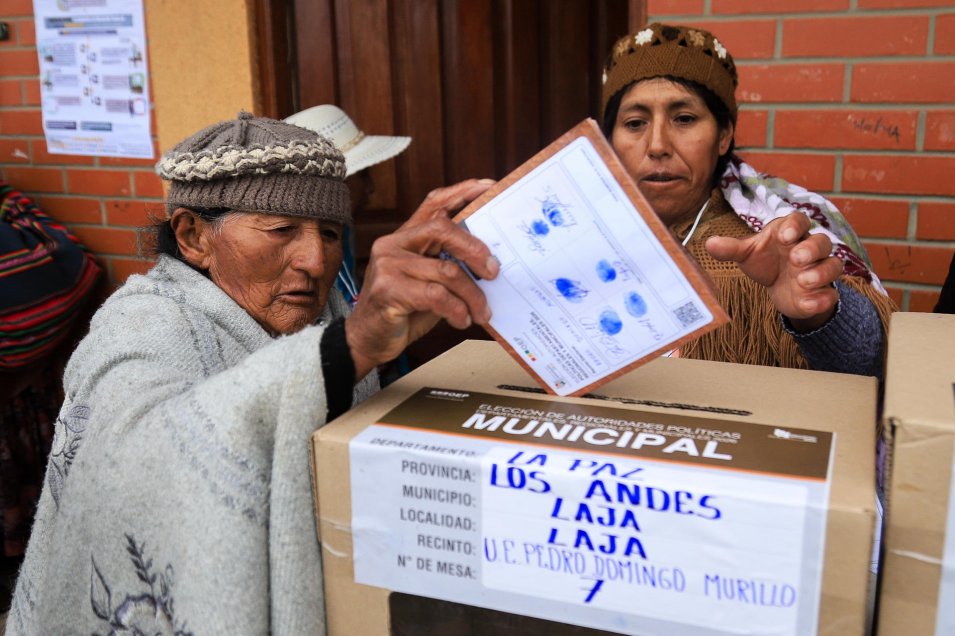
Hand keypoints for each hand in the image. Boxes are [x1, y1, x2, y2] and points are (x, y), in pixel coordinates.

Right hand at [345, 179, 499, 379]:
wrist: (368, 340)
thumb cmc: (403, 310)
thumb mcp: (428, 282)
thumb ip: (448, 264)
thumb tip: (491, 261)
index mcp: (405, 237)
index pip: (434, 203)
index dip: (462, 192)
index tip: (489, 187)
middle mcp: (393, 244)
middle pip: (442, 229)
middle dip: (475, 249)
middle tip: (494, 272)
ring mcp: (388, 265)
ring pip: (446, 270)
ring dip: (472, 295)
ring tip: (481, 312)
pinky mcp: (388, 290)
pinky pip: (436, 295)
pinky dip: (456, 310)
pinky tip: (461, 320)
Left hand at [704, 212, 843, 332]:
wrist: (778, 286)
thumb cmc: (765, 261)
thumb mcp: (747, 254)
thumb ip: (731, 248)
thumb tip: (709, 243)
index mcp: (791, 233)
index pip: (799, 220)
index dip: (795, 225)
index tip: (785, 236)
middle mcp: (810, 249)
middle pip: (822, 241)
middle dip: (812, 249)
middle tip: (796, 259)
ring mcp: (819, 270)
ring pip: (834, 265)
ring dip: (821, 273)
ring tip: (802, 281)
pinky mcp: (823, 292)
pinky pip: (830, 294)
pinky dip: (821, 299)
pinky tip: (808, 303)